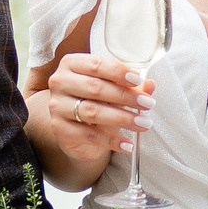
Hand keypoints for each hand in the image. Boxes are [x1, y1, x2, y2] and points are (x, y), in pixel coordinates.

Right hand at [29, 53, 152, 169]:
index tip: (138, 81)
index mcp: (72, 64)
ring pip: (92, 111)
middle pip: (95, 87)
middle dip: (125, 96)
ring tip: (142, 123)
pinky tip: (127, 144)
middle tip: (147, 104)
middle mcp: (60, 82)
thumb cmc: (95, 101)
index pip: (96, 65)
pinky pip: (89, 135)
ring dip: (122, 118)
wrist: (77, 130)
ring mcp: (57, 106)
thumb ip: (131, 86)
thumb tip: (150, 85)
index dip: (119, 72)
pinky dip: (111, 140)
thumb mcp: (113, 90)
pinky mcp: (59, 128)